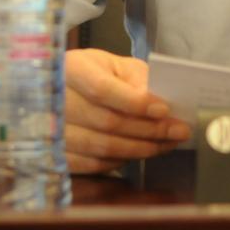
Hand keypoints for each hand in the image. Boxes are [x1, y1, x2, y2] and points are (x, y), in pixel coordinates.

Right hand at [63, 48, 190, 173]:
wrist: (57, 89)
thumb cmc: (91, 73)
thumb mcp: (114, 64)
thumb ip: (137, 78)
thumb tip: (161, 102)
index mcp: (70, 69)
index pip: (102, 90)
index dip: (135, 102)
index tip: (164, 110)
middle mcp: (54, 101)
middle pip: (106, 122)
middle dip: (149, 129)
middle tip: (178, 131)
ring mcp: (50, 131)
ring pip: (102, 147)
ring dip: (140, 149)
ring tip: (166, 144)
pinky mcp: (54, 154)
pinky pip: (92, 164)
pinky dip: (121, 160)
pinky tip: (139, 152)